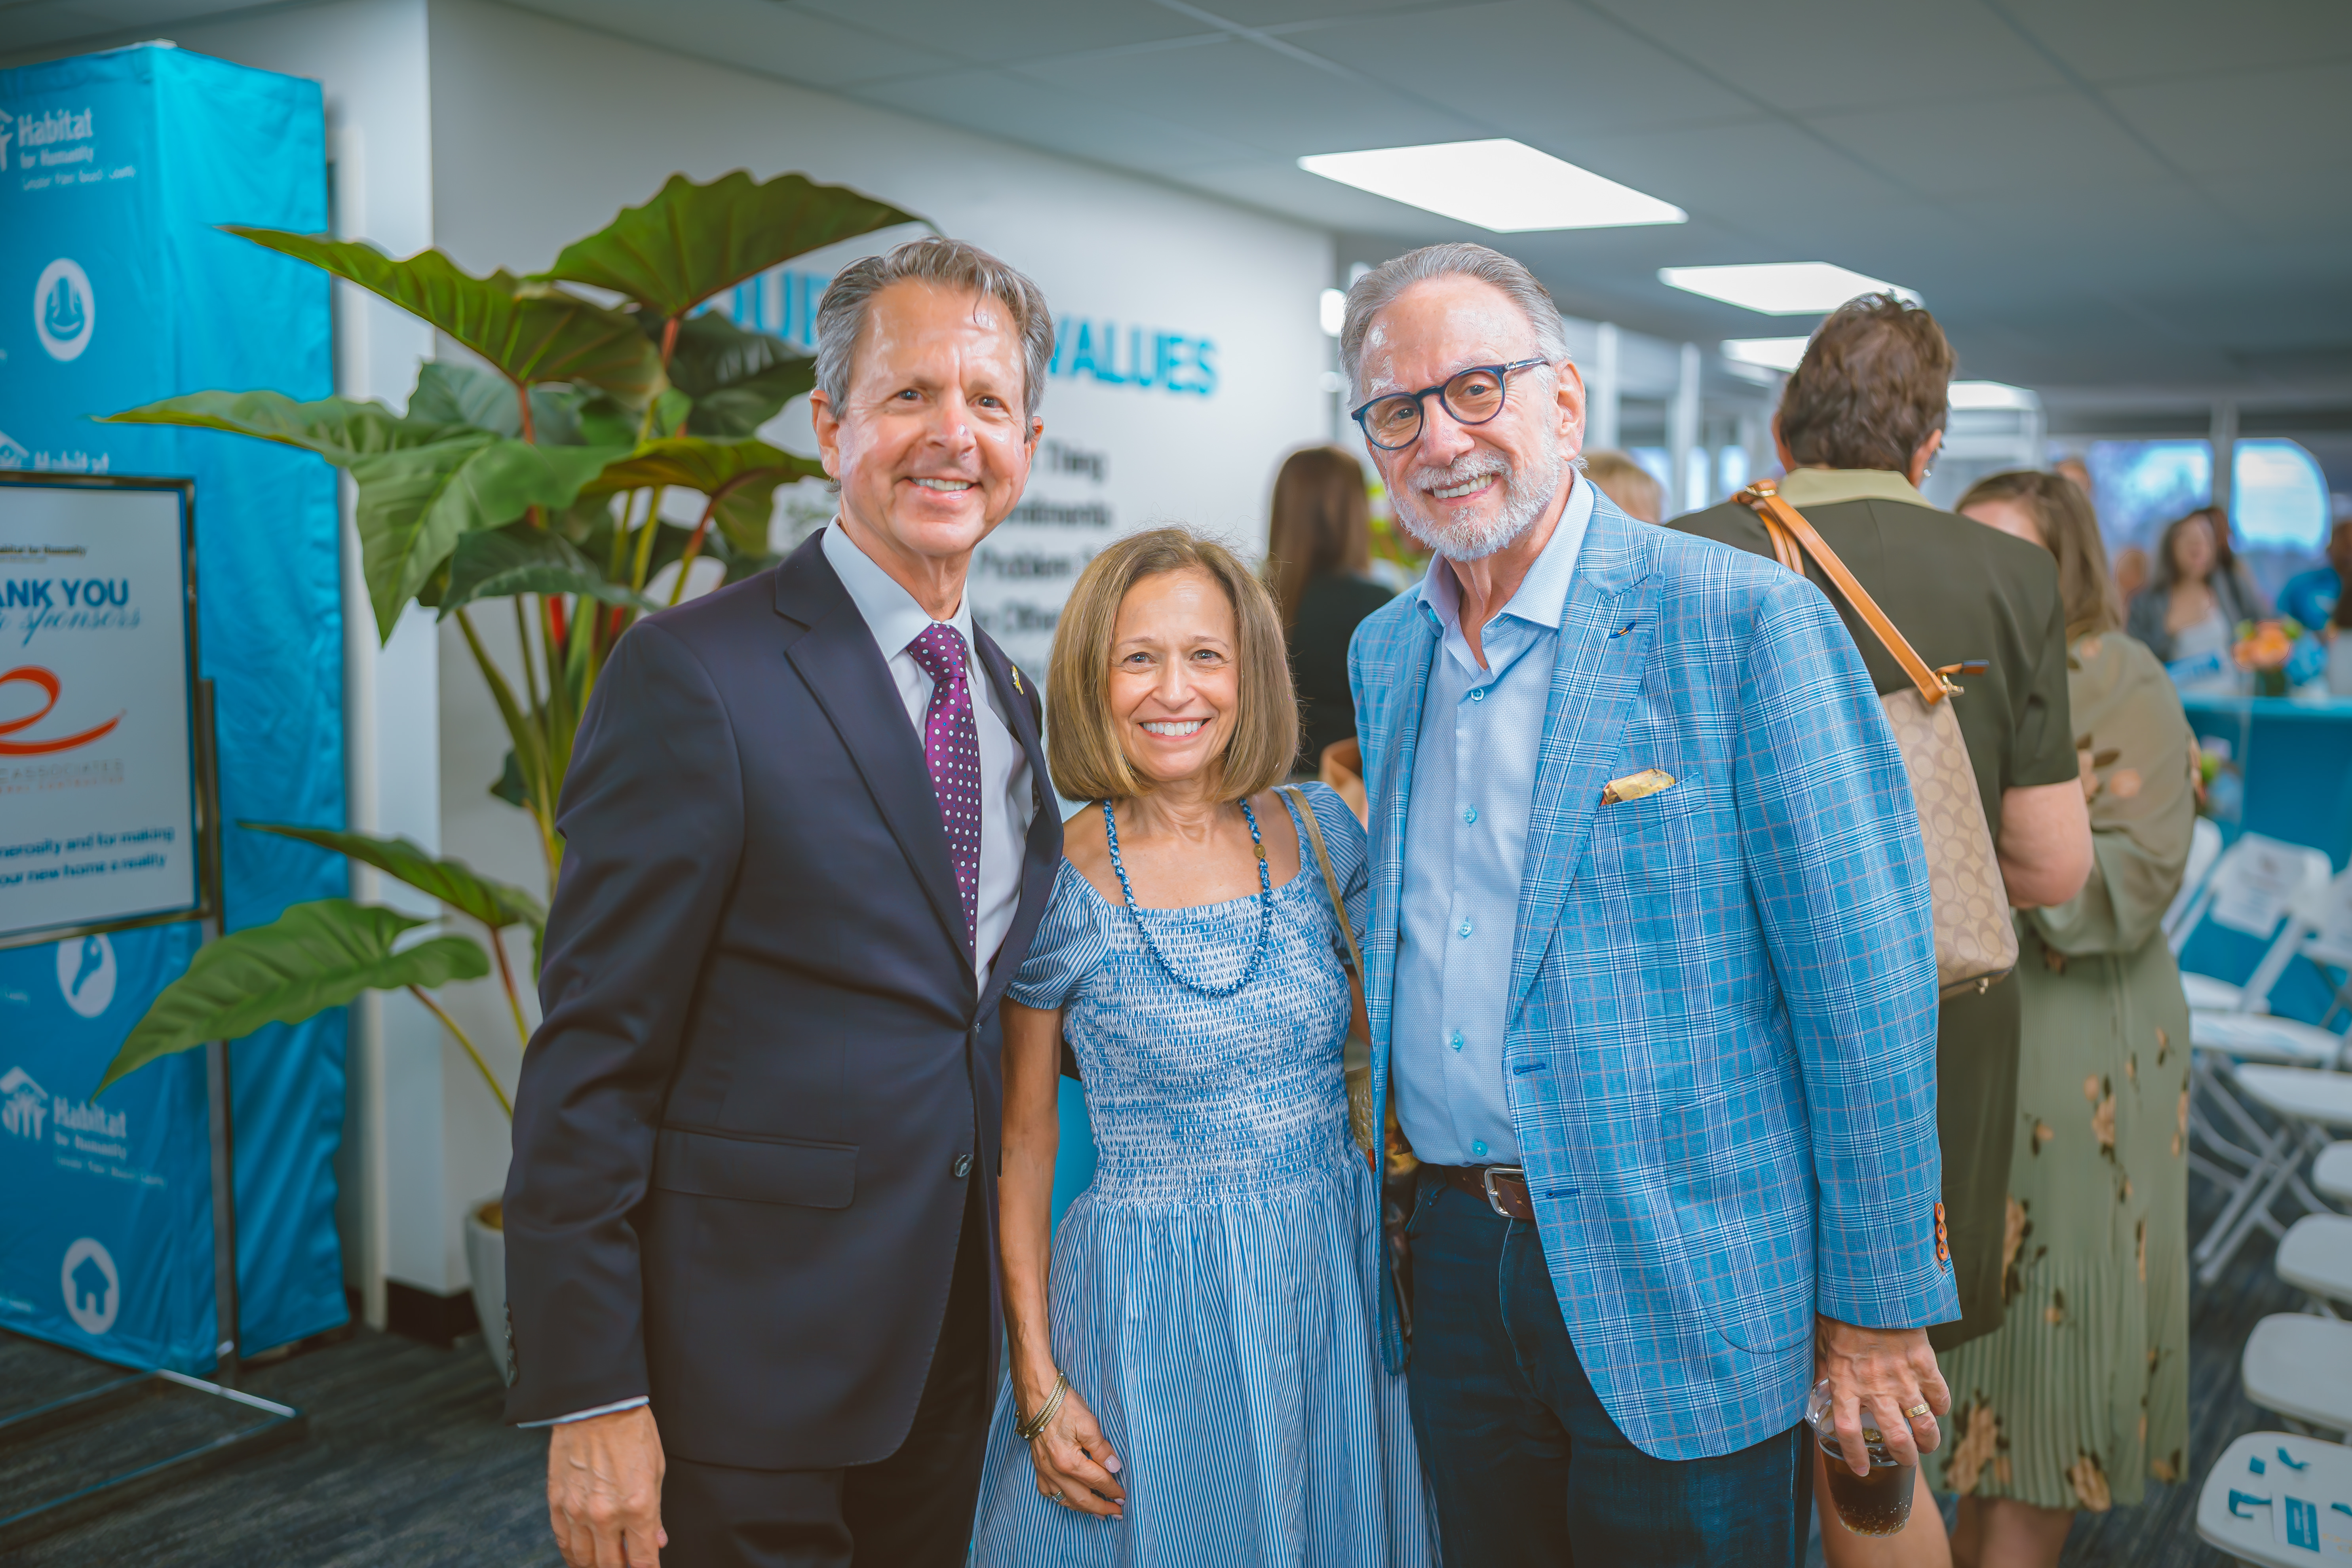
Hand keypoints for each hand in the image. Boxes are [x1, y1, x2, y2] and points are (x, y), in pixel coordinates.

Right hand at [548, 1404, 666, 1566]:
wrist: (595, 1405)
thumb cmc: (631, 1431)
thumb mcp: (656, 1470)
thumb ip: (655, 1512)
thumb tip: (657, 1541)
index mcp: (637, 1506)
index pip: (643, 1559)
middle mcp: (605, 1514)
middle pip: (611, 1565)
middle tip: (626, 1564)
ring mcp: (577, 1511)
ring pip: (584, 1559)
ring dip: (595, 1566)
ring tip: (604, 1563)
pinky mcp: (557, 1503)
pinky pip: (563, 1541)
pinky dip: (572, 1555)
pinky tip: (580, 1557)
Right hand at [1021, 1375, 1124, 1519]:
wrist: (1037, 1395)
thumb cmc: (1063, 1405)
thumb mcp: (1089, 1423)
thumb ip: (1102, 1449)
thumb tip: (1115, 1468)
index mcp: (1069, 1462)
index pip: (1097, 1481)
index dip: (1113, 1490)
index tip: (1124, 1496)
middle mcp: (1054, 1471)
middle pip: (1082, 1498)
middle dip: (1101, 1508)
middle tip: (1116, 1513)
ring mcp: (1044, 1470)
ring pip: (1065, 1499)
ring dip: (1083, 1508)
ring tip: (1097, 1513)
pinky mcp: (1037, 1465)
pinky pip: (1048, 1492)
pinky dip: (1061, 1499)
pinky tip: (1069, 1498)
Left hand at [1814, 1316, 1948, 1476]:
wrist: (1869, 1287)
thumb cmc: (1840, 1313)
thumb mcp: (1821, 1342)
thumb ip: (1821, 1368)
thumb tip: (1813, 1384)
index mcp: (1844, 1383)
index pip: (1848, 1431)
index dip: (1855, 1456)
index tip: (1863, 1470)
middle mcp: (1874, 1387)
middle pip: (1894, 1437)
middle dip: (1904, 1456)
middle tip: (1906, 1460)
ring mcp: (1902, 1377)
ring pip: (1923, 1423)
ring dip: (1928, 1439)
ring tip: (1927, 1444)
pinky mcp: (1924, 1363)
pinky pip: (1939, 1395)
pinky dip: (1941, 1406)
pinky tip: (1937, 1409)